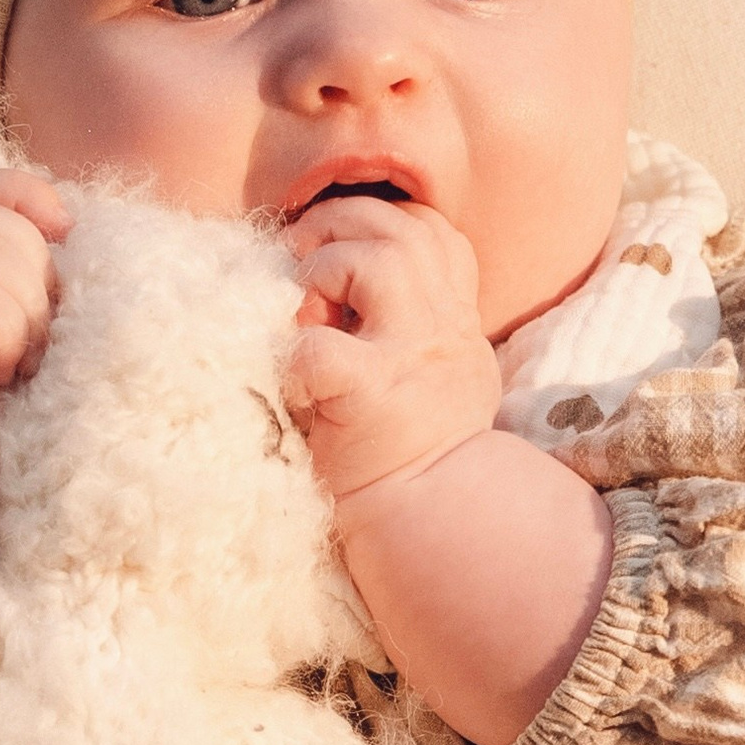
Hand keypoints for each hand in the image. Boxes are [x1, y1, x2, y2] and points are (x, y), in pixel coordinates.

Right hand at [0, 167, 68, 467]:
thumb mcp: (18, 316)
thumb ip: (29, 269)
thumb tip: (76, 232)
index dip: (28, 201)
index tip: (67, 238)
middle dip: (34, 276)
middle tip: (43, 339)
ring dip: (21, 310)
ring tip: (23, 358)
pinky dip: (1, 332)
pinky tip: (1, 368)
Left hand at [278, 195, 502, 504]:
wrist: (426, 522)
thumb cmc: (407, 449)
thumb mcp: (429, 372)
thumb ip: (404, 324)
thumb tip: (334, 289)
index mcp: (453, 318)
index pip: (433, 230)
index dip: (380, 223)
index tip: (340, 249)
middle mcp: (444, 325)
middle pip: (406, 226)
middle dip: (341, 224)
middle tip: (299, 257)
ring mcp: (412, 355)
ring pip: (381, 258)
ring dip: (327, 269)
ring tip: (302, 311)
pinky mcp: (372, 393)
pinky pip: (322, 349)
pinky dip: (293, 353)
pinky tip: (290, 381)